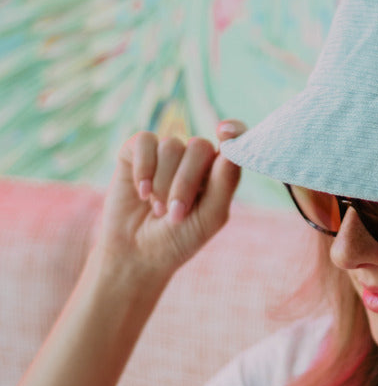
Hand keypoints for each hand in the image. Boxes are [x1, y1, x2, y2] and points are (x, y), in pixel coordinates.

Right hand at [94, 120, 245, 280]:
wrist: (136, 254)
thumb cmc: (178, 239)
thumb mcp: (209, 217)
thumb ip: (224, 184)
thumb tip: (229, 151)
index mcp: (218, 171)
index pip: (233, 139)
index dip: (234, 130)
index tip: (224, 133)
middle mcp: (193, 158)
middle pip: (199, 146)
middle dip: (186, 182)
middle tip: (175, 214)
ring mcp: (164, 152)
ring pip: (171, 146)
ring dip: (163, 183)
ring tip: (157, 210)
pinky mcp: (136, 151)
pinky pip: (145, 142)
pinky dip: (144, 169)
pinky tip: (142, 193)